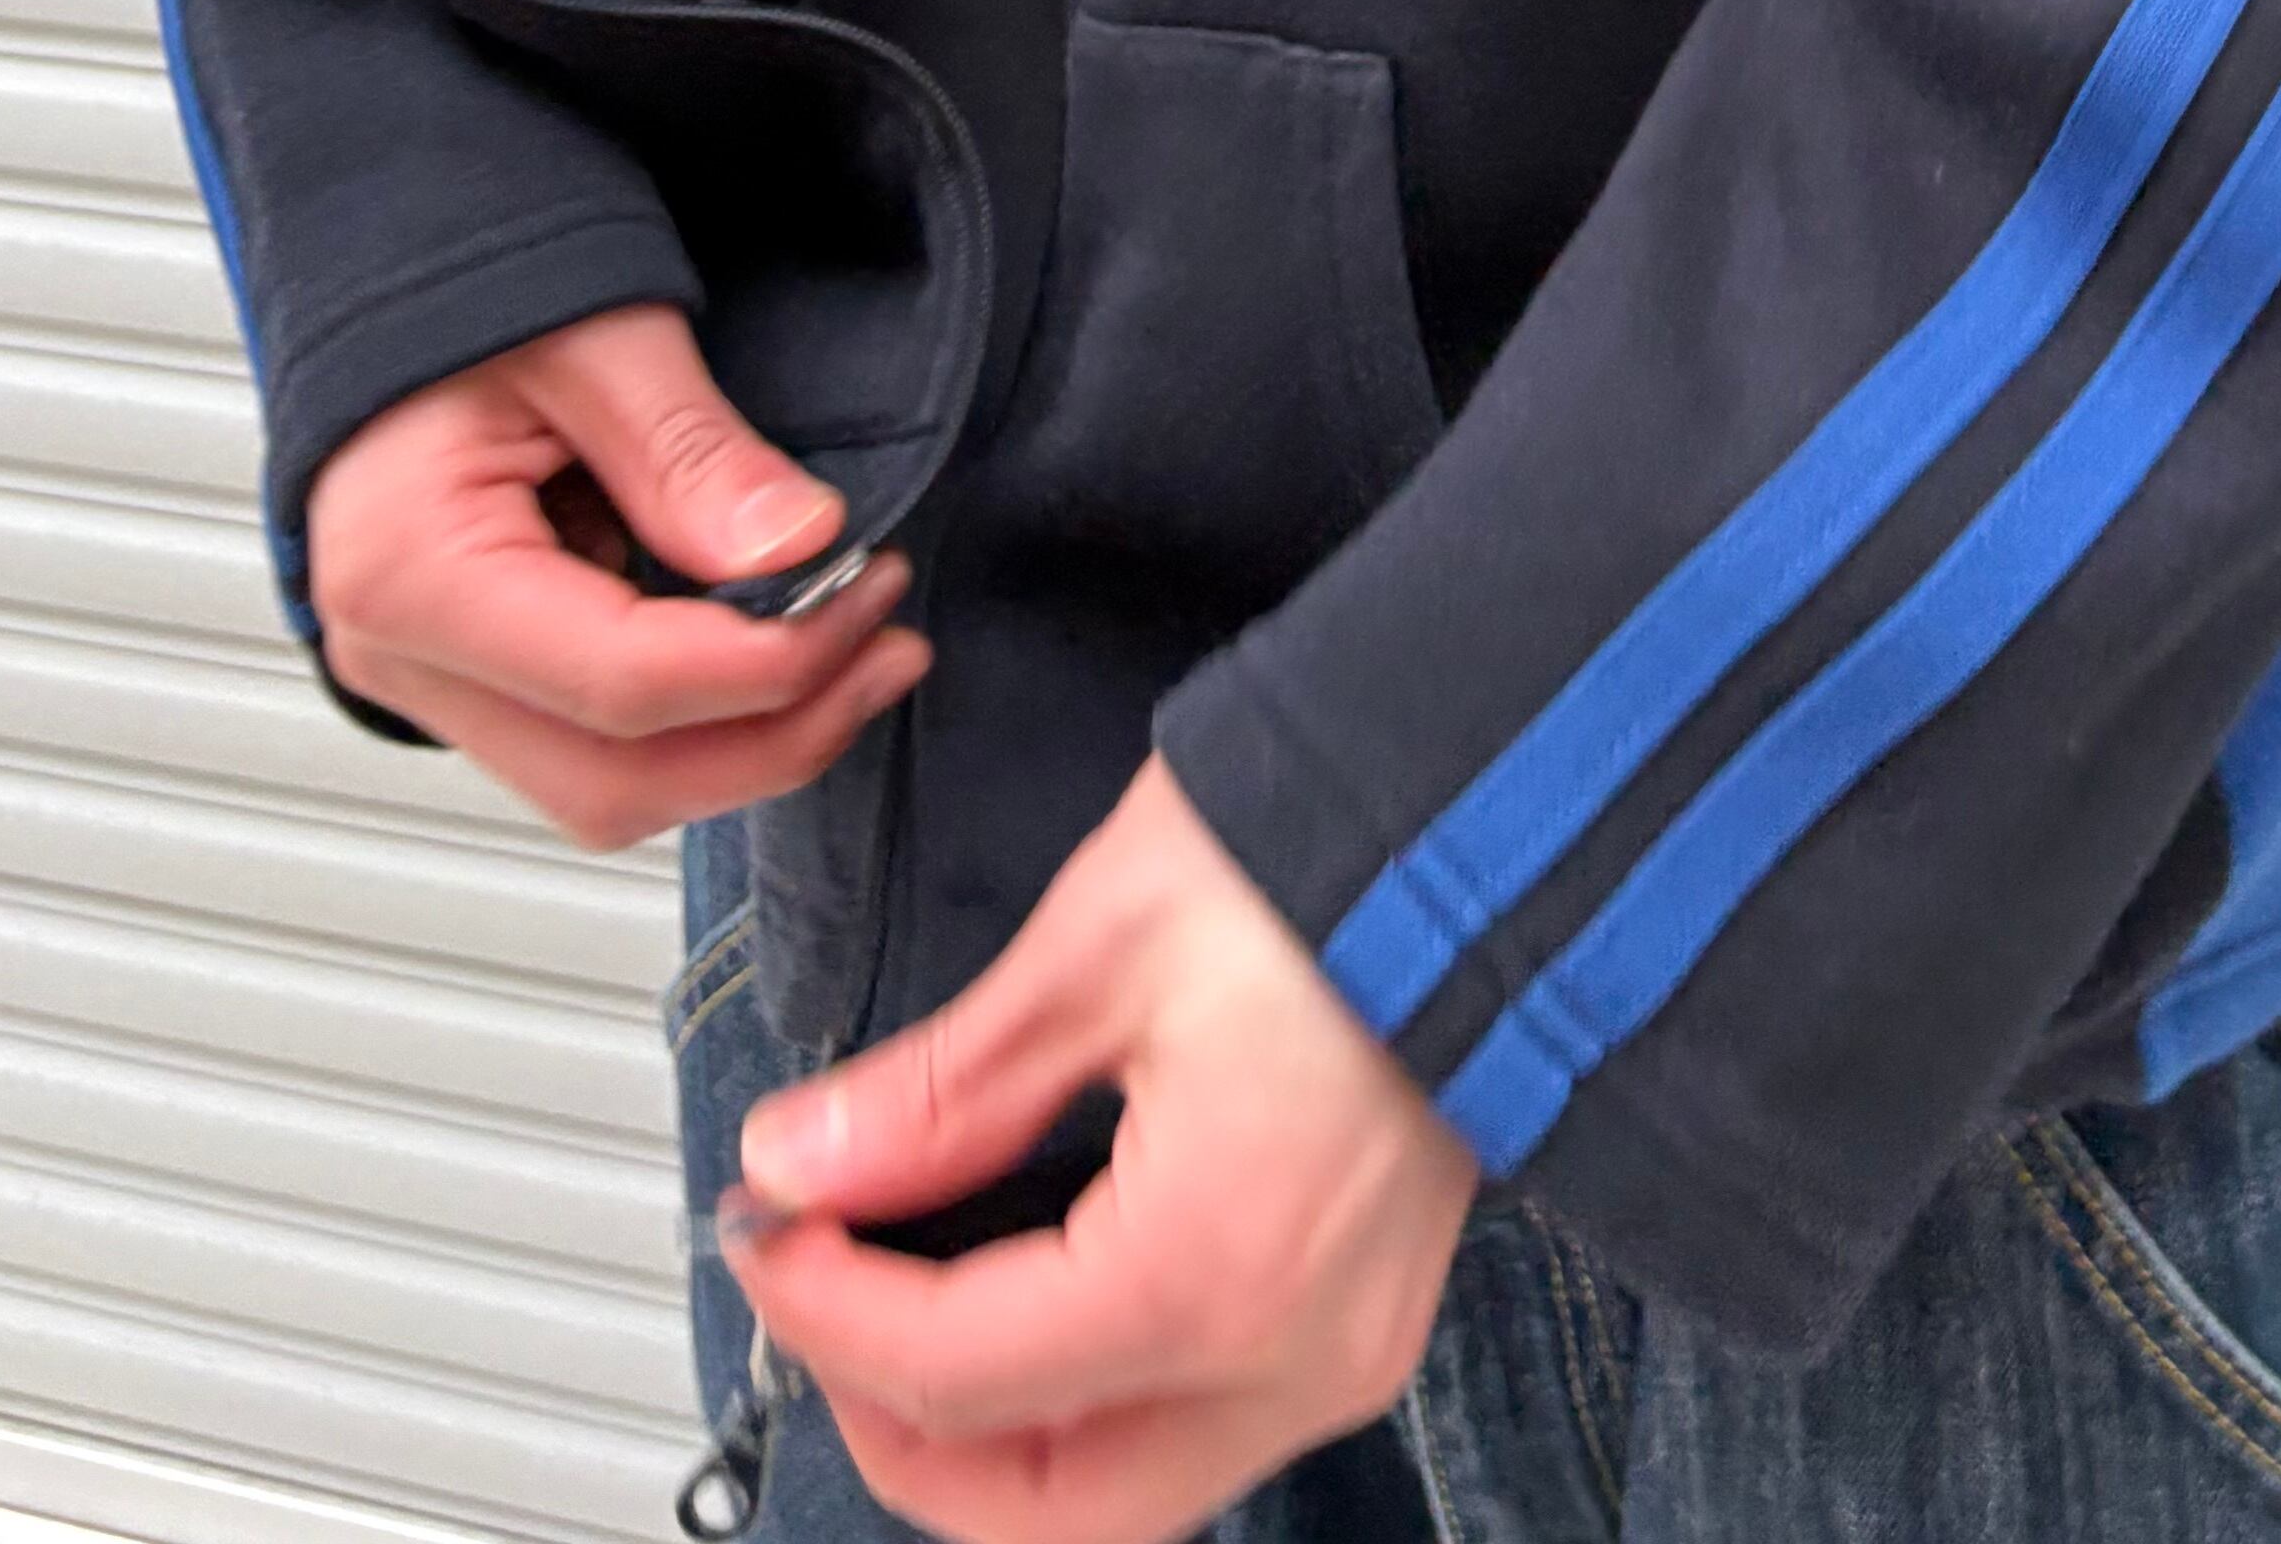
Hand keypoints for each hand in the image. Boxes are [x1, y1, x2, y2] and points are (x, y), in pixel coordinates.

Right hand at [303, 300, 927, 845]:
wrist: (388, 271)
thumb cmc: (465, 282)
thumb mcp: (596, 334)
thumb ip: (691, 451)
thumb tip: (799, 550)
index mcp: (411, 574)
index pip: (619, 685)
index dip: (770, 662)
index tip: (869, 592)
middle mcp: (401, 656)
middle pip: (611, 780)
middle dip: (774, 737)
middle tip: (888, 649)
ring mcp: (426, 678)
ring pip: (602, 790)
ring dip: (741, 746)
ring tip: (853, 657)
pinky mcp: (467, 673)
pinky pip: (588, 745)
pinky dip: (692, 719)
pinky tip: (768, 649)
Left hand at [721, 753, 1480, 1542]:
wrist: (1514, 808)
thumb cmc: (1336, 850)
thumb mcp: (1103, 945)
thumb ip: (940, 1088)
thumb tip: (802, 1157)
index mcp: (1215, 1267)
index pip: (957, 1375)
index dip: (823, 1308)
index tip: (766, 1220)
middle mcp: (1293, 1354)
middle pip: (1044, 1510)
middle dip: (898, 1428)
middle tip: (819, 1301)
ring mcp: (1346, 1351)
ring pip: (1122, 1492)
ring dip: (994, 1430)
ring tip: (904, 1298)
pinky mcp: (1367, 1316)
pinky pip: (1198, 1428)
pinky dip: (1087, 1398)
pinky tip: (1026, 1286)